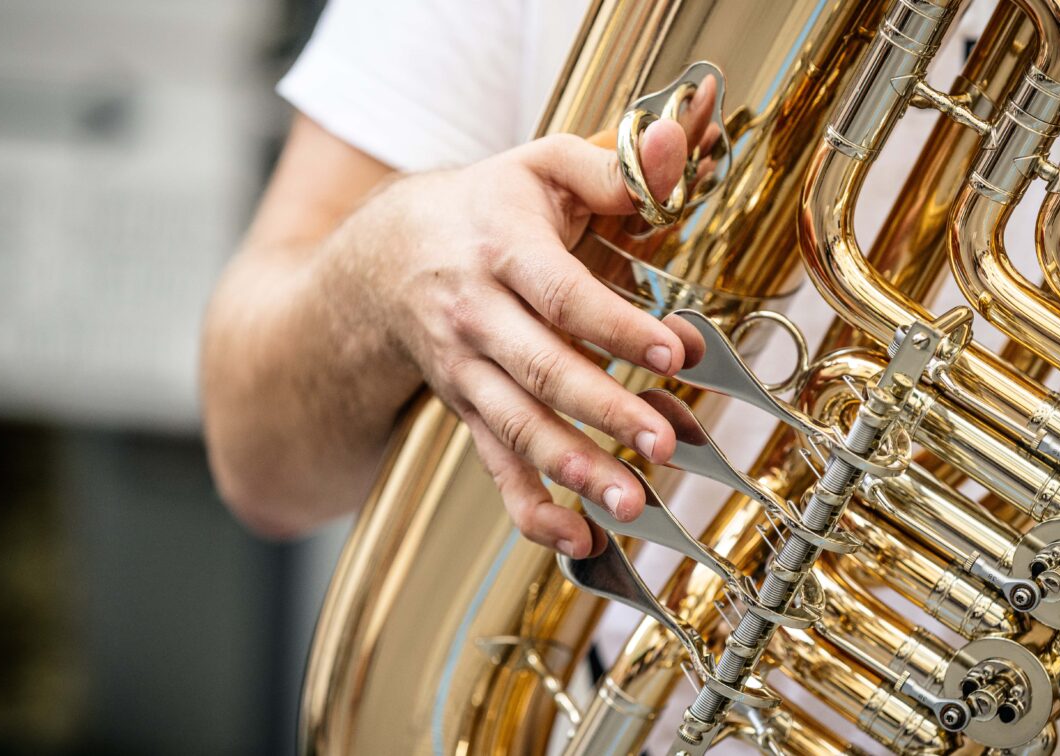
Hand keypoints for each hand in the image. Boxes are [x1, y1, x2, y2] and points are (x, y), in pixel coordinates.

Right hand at [327, 110, 710, 557]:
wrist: (382, 258)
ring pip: (518, 427)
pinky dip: (532, 509)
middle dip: (604, 411)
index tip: (676, 352)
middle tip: (662, 443)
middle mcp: (476, 316)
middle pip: (541, 370)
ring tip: (631, 502)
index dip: (617, 326)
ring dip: (574, 470)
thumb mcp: (539, 167)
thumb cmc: (483, 209)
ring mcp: (467, 372)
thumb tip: (677, 145)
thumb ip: (610, 167)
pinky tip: (577, 538)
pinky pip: (496, 466)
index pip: (561, 294)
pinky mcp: (468, 411)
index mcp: (501, 249)